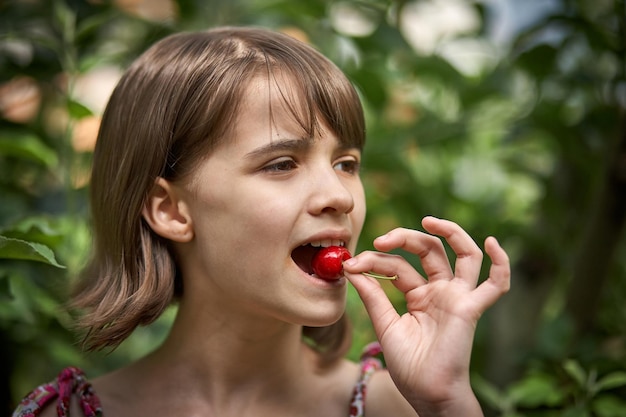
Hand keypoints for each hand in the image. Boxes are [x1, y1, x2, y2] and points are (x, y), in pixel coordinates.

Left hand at [343, 216, 509, 415]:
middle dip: (404, 238)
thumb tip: (351, 267)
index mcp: (419, 295)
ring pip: (463, 254)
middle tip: (381, 240)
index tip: (351, 265)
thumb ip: (372, 295)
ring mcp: (457, 297)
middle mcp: (440, 291)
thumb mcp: (384, 324)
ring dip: (449, 232)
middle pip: (428, 250)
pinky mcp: (470, 308)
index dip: (374, 260)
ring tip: (427, 220)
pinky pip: (495, 285)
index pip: (399, 265)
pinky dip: (500, 263)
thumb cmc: (408, 365)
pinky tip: (492, 243)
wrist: (426, 394)